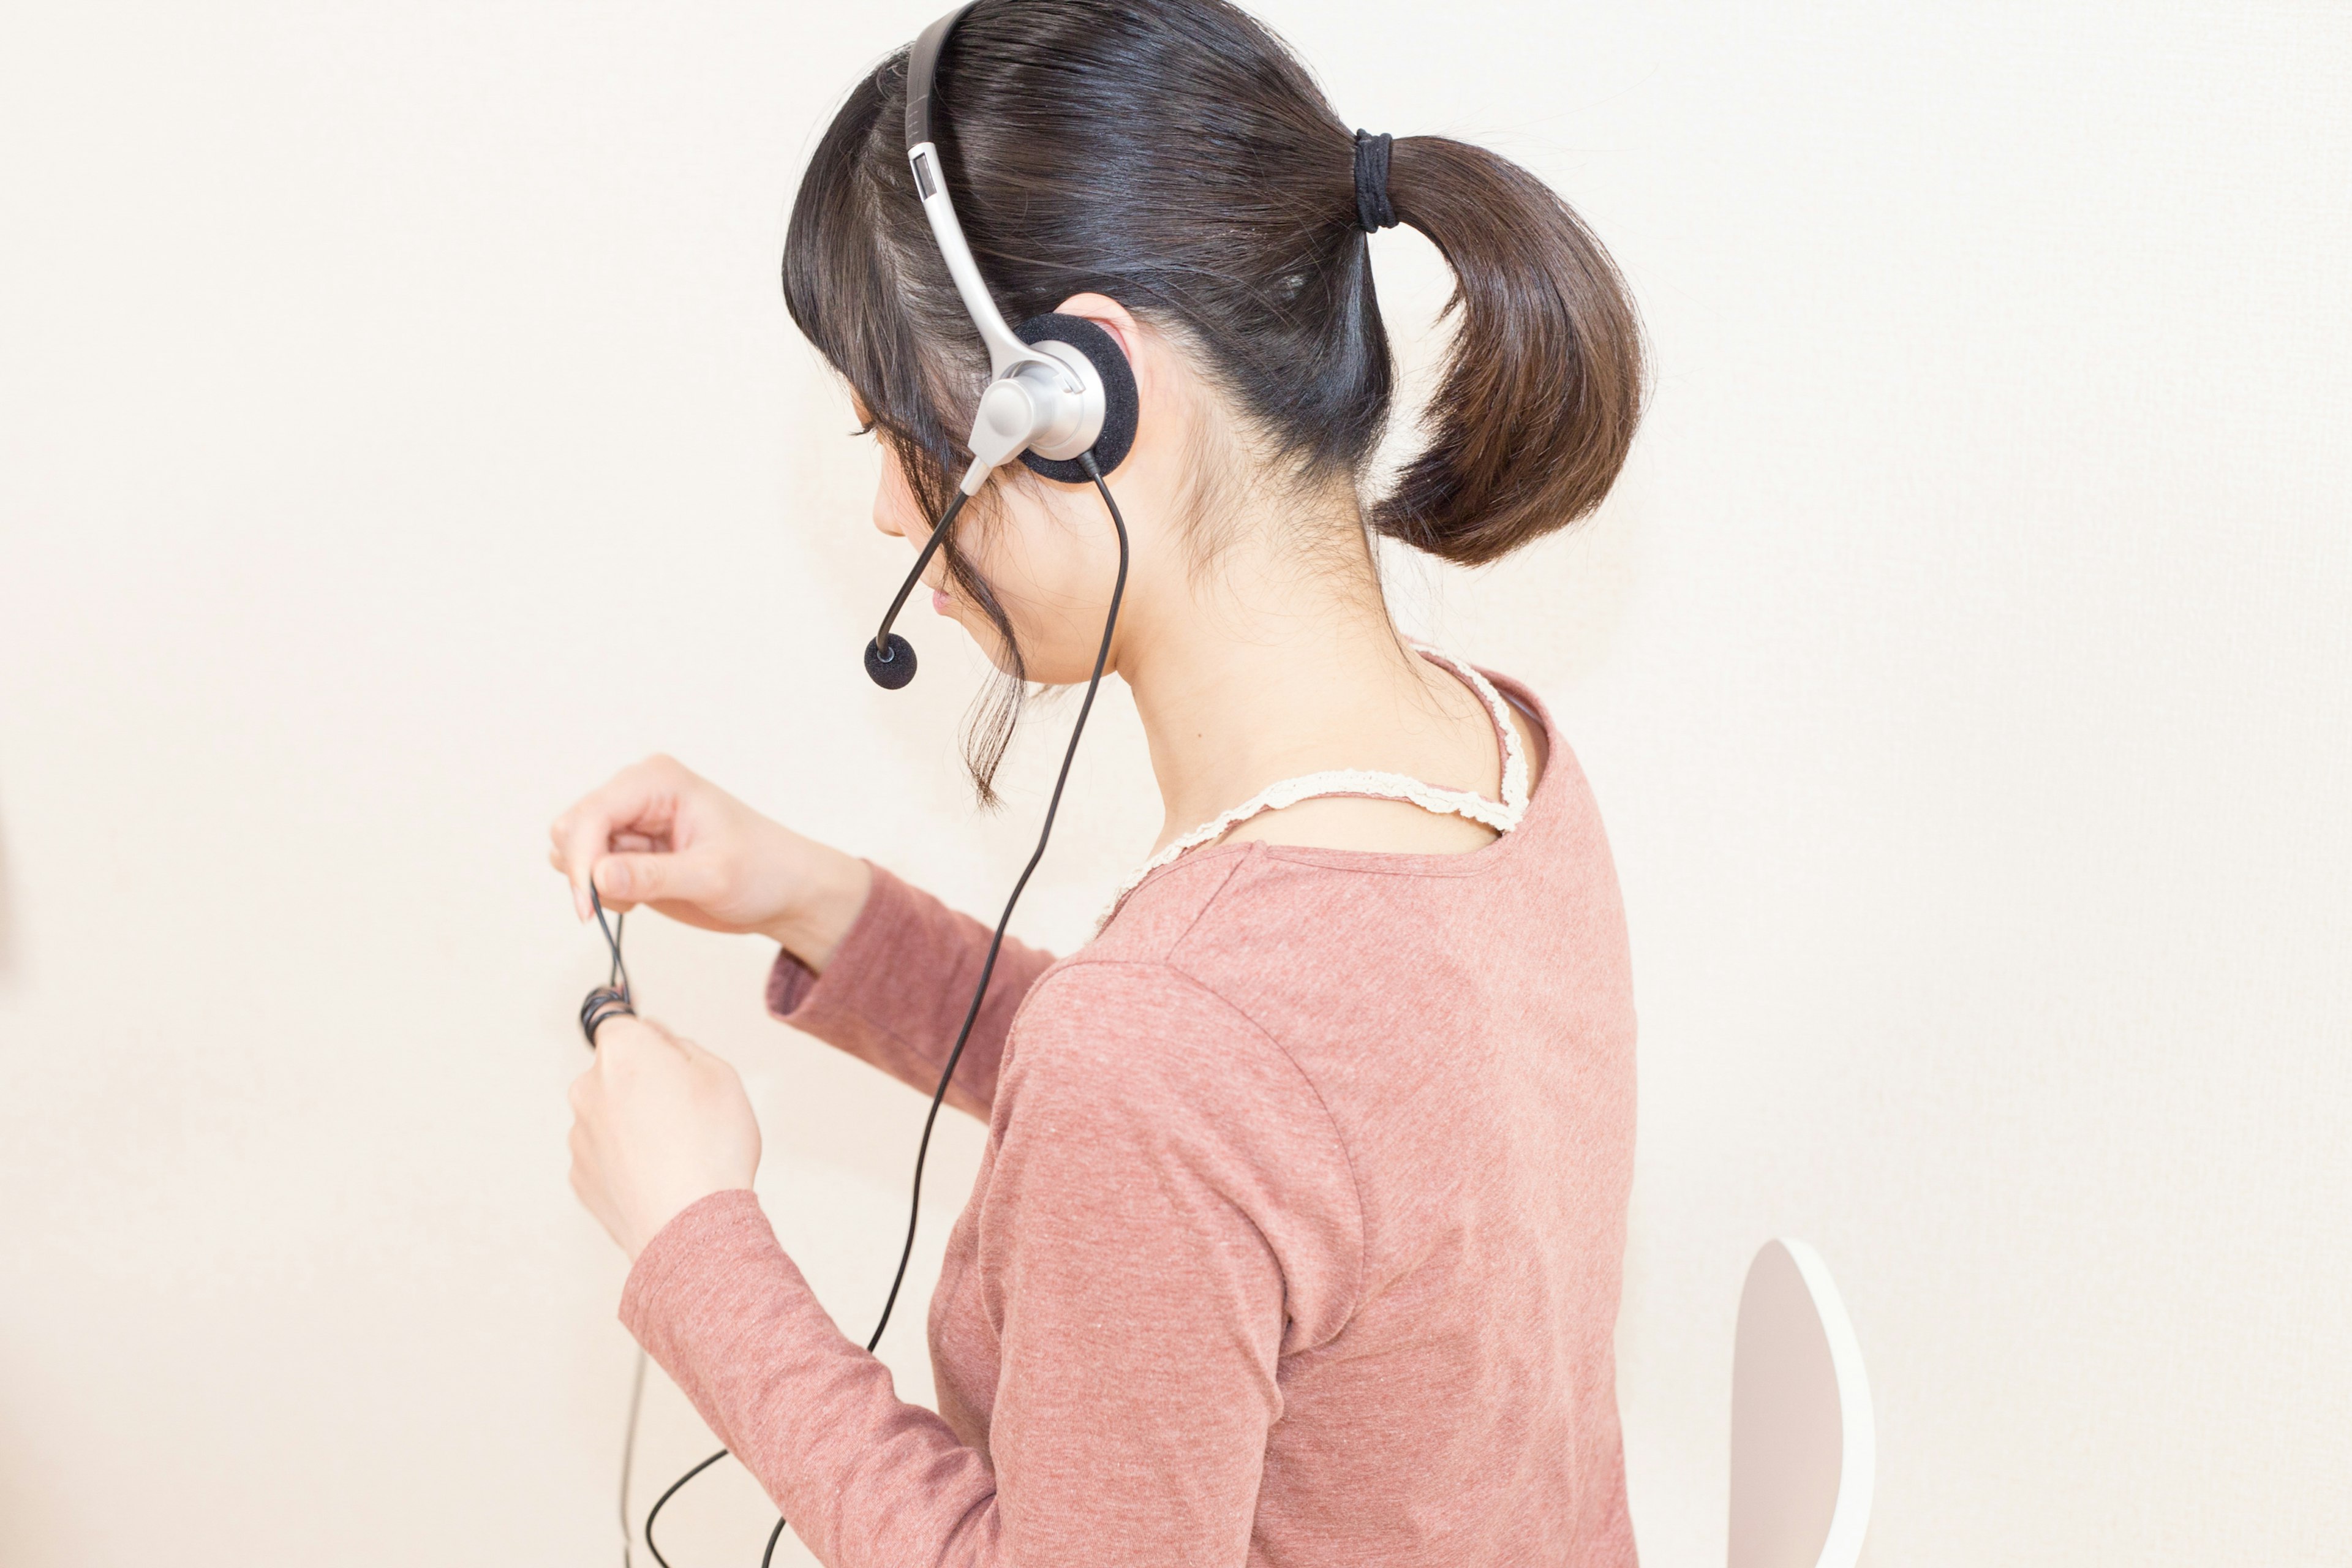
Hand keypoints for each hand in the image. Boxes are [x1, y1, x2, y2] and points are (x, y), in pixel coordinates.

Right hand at [549, 754, 870, 971]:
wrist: (785, 891)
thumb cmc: (763, 871)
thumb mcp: (712, 876)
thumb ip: (653, 876)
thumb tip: (598, 876)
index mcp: (657, 780)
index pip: (593, 813)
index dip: (582, 858)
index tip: (588, 904)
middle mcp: (637, 793)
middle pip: (572, 827)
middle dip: (584, 869)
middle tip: (624, 902)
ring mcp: (631, 822)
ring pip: (572, 849)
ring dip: (593, 881)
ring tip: (641, 896)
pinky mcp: (629, 852)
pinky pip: (589, 870)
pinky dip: (602, 890)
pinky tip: (640, 898)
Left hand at [567, 1015, 761, 1260]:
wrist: (691, 1226)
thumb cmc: (712, 1148)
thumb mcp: (720, 1074)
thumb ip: (680, 1045)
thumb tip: (657, 1040)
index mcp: (623, 1053)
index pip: (618, 1023)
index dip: (647, 1039)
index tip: (667, 1058)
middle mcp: (588, 1089)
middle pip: (613, 1072)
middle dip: (641, 1084)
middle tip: (684, 1111)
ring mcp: (579, 1136)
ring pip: (607, 1116)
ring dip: (632, 1124)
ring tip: (675, 1152)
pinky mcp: (579, 1176)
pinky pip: (603, 1155)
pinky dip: (625, 1161)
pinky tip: (658, 1177)